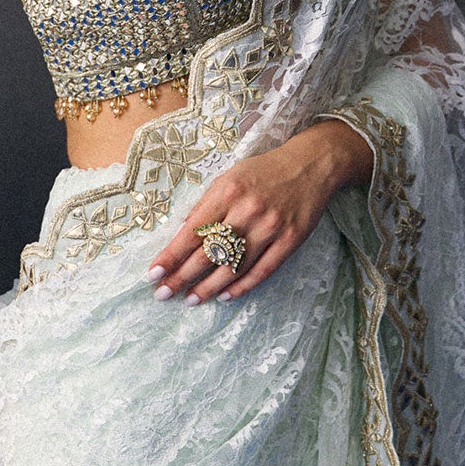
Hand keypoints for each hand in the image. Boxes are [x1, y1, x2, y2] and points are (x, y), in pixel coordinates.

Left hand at [144, 121, 365, 305]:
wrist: (310, 165)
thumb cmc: (263, 172)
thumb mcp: (228, 179)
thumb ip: (206, 206)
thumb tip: (181, 235)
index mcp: (228, 192)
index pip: (192, 232)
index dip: (171, 256)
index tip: (154, 274)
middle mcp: (248, 210)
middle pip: (209, 253)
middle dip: (183, 277)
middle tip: (164, 294)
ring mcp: (271, 227)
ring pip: (234, 266)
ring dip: (209, 287)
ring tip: (191, 300)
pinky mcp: (290, 240)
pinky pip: (262, 271)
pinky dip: (241, 286)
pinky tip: (224, 295)